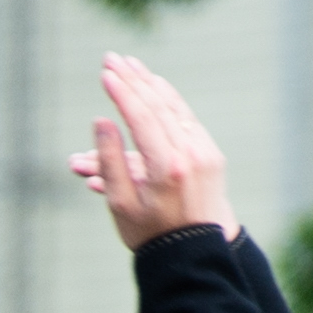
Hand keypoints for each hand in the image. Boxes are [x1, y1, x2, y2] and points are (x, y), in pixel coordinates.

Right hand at [67, 56, 234, 249]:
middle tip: (112, 58)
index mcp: (167, 169)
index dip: (122, 93)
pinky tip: (155, 87)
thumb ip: (108, 162)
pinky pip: (188, 119)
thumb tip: (101, 122)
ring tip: (132, 66)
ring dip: (153, 84)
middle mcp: (190, 155)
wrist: (194, 254)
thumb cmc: (149, 234)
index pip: (142, 118)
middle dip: (134, 79)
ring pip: (176, 108)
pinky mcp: (211, 155)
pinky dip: (170, 102)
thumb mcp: (120, 204)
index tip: (105, 73)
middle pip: (159, 106)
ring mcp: (205, 153)